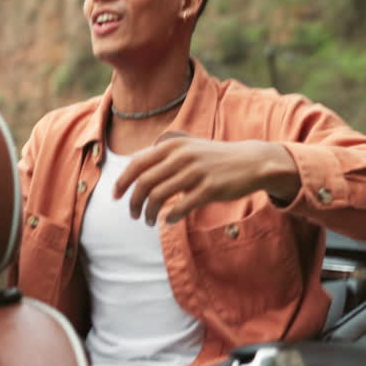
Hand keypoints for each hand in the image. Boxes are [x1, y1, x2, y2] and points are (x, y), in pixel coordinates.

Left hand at [114, 133, 299, 225]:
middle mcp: (181, 156)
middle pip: (144, 182)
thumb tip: (136, 171)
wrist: (251, 161)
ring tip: (150, 221)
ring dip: (149, 213)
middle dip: (134, 202)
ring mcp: (196, 172)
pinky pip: (180, 207)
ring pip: (158, 196)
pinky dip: (170, 217)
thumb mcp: (188, 147)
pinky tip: (170, 221)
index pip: (137, 163)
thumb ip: (164, 155)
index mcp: (173, 145)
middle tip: (134, 215)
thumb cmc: (214, 158)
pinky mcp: (209, 188)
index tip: (115, 196)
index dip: (122, 181)